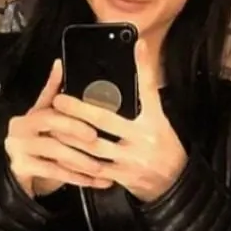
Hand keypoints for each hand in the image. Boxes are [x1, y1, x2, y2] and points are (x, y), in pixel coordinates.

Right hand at [3, 59, 112, 198]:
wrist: (19, 177)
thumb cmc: (40, 147)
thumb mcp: (46, 121)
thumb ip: (52, 95)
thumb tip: (59, 64)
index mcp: (29, 114)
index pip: (51, 105)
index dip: (71, 109)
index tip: (92, 114)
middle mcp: (19, 127)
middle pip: (49, 121)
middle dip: (75, 128)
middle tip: (95, 137)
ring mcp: (17, 148)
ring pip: (54, 149)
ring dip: (80, 158)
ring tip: (101, 166)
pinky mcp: (21, 167)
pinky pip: (52, 171)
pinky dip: (75, 177)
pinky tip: (92, 181)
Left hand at [51, 40, 187, 202]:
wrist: (176, 182)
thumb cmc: (163, 144)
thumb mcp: (159, 116)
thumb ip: (146, 86)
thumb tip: (139, 49)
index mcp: (152, 121)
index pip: (146, 90)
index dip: (139, 70)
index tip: (129, 51)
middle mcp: (141, 139)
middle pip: (105, 120)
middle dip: (79, 110)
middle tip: (58, 100)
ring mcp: (130, 161)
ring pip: (94, 147)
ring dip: (71, 137)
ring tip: (54, 125)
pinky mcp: (122, 178)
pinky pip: (94, 170)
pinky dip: (78, 163)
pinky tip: (63, 155)